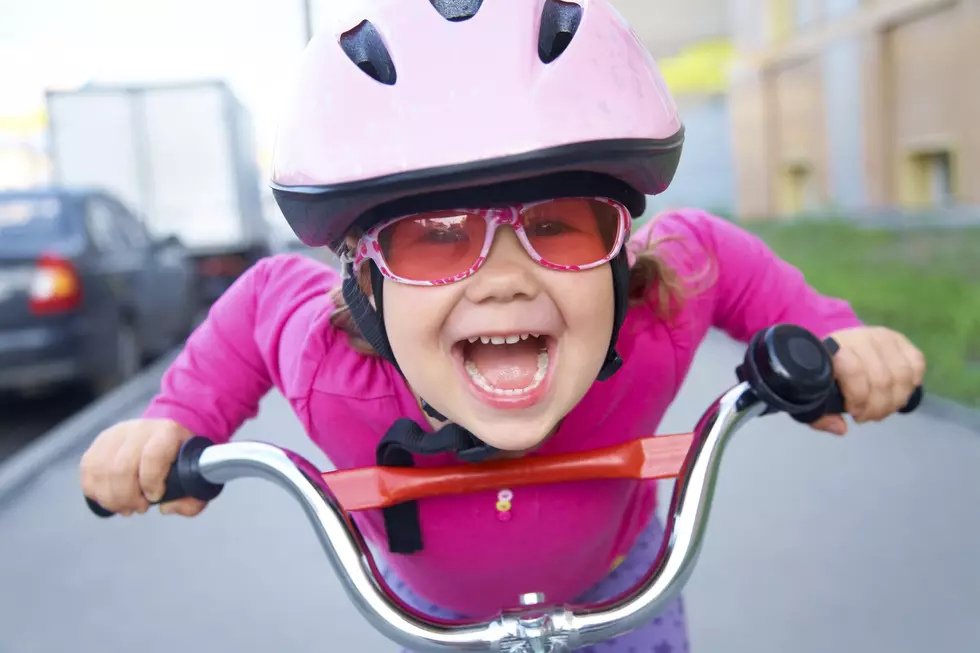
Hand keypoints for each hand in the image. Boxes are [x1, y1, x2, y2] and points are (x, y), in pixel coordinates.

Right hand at [79, 419, 207, 516]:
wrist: (168, 434)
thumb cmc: (182, 459)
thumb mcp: (197, 476)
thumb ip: (193, 499)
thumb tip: (166, 508)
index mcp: (167, 432)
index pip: (153, 456)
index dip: (151, 482)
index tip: (156, 497)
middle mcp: (139, 429)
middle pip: (121, 468)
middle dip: (128, 497)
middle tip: (139, 508)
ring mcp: (116, 435)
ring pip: (101, 471)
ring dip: (111, 498)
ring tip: (125, 507)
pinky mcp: (99, 444)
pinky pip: (88, 472)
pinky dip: (95, 492)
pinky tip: (110, 499)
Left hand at [810, 326, 925, 435]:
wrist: (835, 348)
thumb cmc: (826, 374)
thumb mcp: (814, 395)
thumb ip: (820, 415)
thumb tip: (841, 428)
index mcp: (834, 349)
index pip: (855, 373)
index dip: (860, 399)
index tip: (855, 414)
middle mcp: (860, 338)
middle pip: (882, 379)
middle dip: (878, 407)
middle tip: (869, 416)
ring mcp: (882, 337)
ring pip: (902, 375)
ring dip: (896, 400)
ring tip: (882, 408)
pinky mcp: (900, 339)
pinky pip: (917, 364)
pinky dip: (911, 384)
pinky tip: (898, 392)